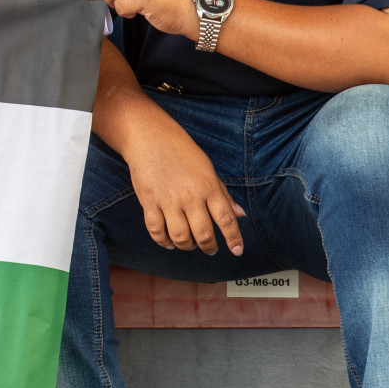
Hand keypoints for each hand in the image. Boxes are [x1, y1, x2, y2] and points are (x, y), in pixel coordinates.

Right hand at [124, 127, 245, 255]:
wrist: (149, 136)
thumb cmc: (181, 151)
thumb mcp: (207, 168)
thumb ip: (223, 194)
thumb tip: (240, 214)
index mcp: (208, 186)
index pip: (226, 219)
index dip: (233, 238)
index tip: (237, 251)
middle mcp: (190, 195)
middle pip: (203, 234)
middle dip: (209, 247)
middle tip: (210, 249)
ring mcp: (168, 200)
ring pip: (180, 237)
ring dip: (186, 246)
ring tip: (189, 244)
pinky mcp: (148, 201)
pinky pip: (156, 231)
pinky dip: (163, 241)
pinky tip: (168, 242)